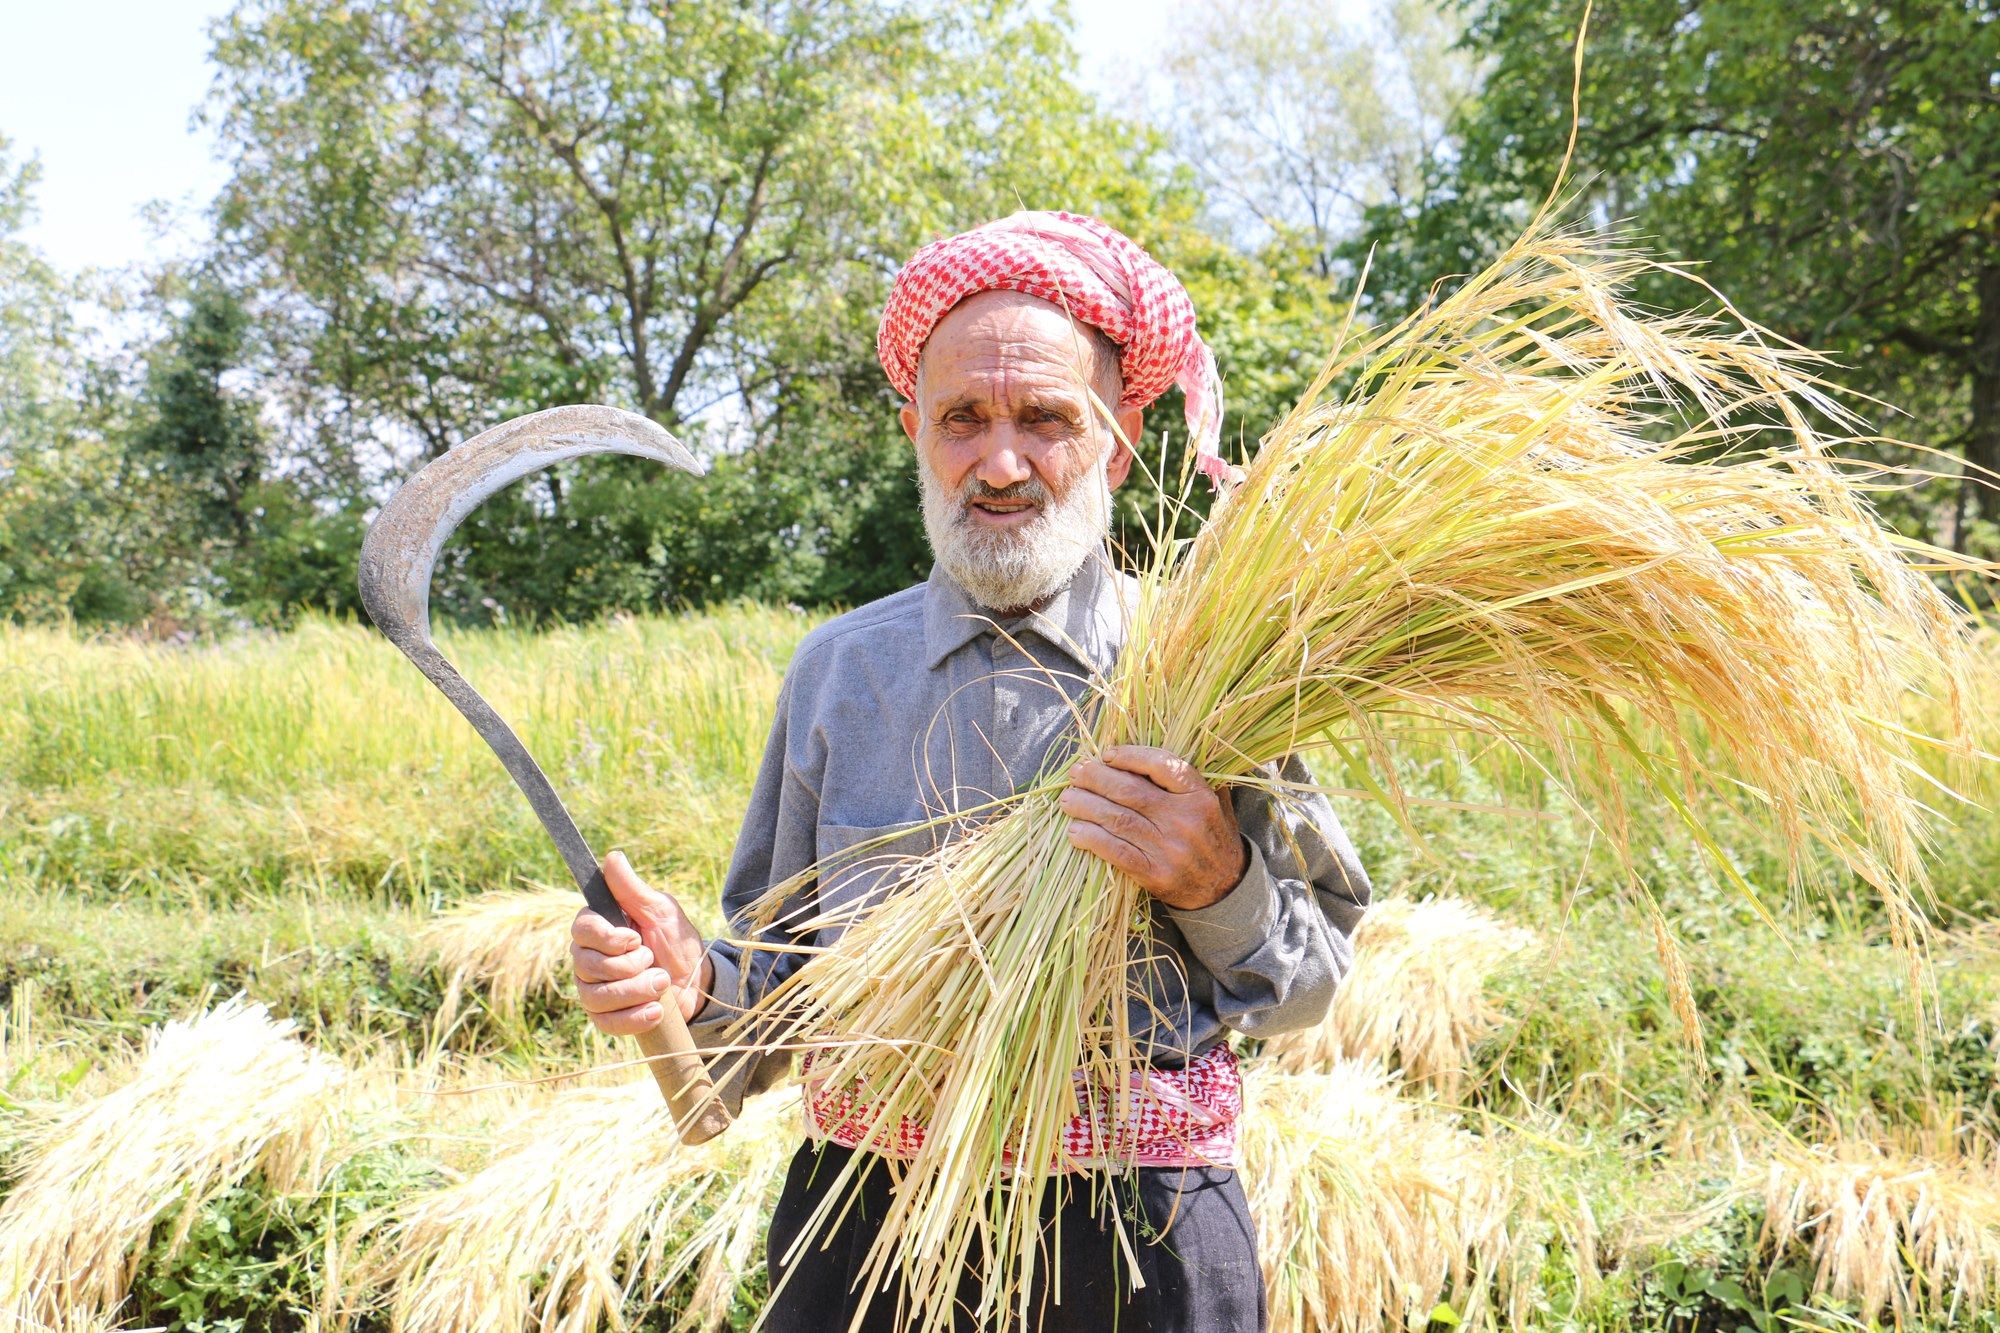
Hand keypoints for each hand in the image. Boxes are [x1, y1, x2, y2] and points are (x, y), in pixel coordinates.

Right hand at [569, 850, 712, 1033]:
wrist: (696, 981)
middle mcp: (589, 959)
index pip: (581, 929)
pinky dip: (634, 1018)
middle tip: (654, 960)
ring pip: (596, 996)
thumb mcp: (660, 911)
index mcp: (599, 929)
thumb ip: (633, 889)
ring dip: (636, 990)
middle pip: (587, 965)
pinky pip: (606, 1023)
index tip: (635, 938)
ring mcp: (594, 990)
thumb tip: (612, 857)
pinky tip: (656, 1010)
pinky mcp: (607, 1018)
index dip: (607, 937)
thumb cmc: (676, 940)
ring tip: (662, 983)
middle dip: (629, 966)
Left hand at [1060, 744, 1247, 910]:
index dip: (1130, 756)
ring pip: (1117, 819)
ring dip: (1086, 806)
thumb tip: (1142, 754)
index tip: (1106, 754)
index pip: (1161, 765)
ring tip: (1067, 799)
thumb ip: (1187, 780)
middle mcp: (1185, 819)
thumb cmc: (1211, 838)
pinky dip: (1092, 839)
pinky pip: (1116, 851)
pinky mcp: (1155, 874)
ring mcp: (1169, 848)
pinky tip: (1075, 831)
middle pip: (1130, 791)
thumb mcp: (1213, 803)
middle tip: (1075, 773)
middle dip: (1096, 778)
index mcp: (1199, 796)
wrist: (1226, 888)